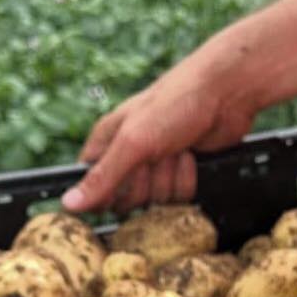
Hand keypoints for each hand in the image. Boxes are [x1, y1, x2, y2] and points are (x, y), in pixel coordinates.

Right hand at [61, 50, 256, 212]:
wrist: (227, 93)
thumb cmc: (175, 102)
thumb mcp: (133, 141)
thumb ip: (103, 176)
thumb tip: (70, 204)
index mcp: (107, 142)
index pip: (91, 185)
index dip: (104, 193)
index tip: (121, 183)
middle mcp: (129, 155)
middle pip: (126, 199)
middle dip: (145, 183)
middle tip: (155, 156)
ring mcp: (156, 165)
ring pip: (155, 200)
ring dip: (169, 177)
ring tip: (176, 149)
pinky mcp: (181, 171)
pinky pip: (179, 196)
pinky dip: (188, 178)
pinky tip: (191, 155)